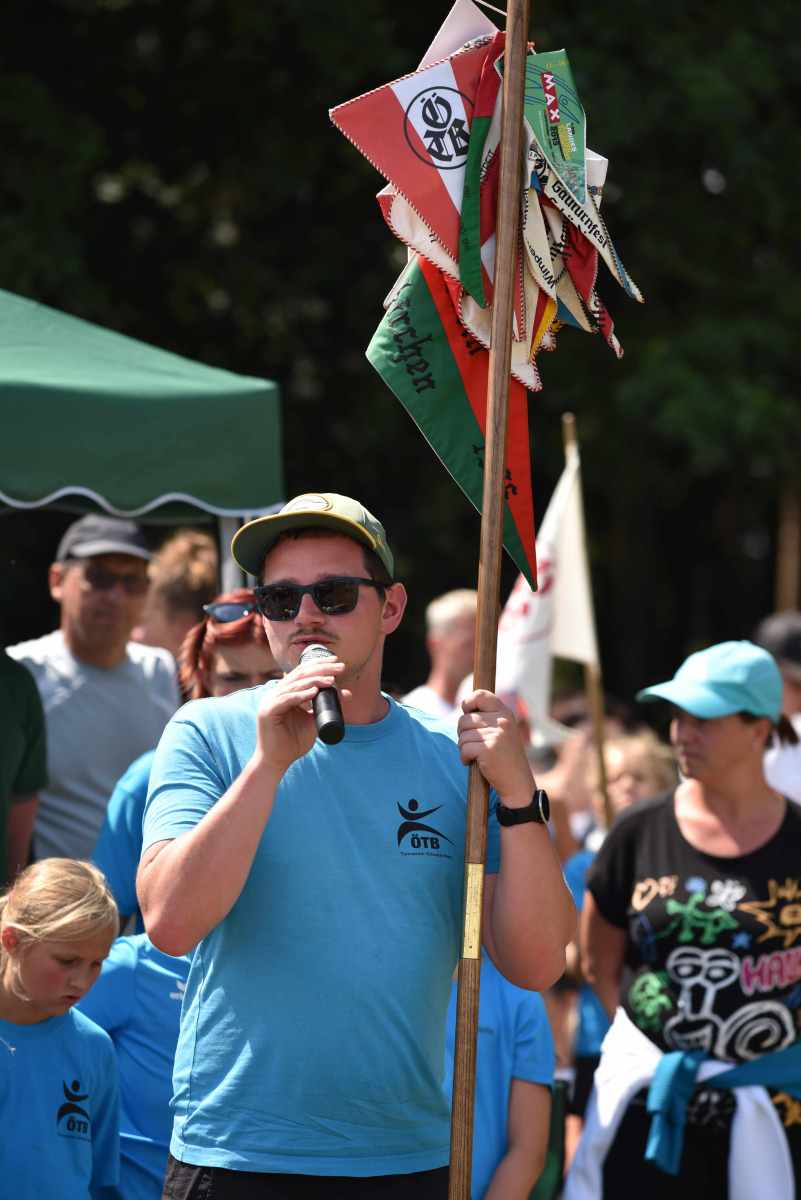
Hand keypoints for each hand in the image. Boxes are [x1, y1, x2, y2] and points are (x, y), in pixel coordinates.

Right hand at [255, 657, 350, 774]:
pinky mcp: (267, 712)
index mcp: (285, 692)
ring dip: (315, 681)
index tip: (338, 662)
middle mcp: (276, 693)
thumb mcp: (314, 720)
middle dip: (321, 669)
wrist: (277, 761)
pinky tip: (314, 691)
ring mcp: (270, 701)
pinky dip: (301, 695)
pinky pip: (286, 699)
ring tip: (331, 680)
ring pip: (295, 685)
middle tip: (340, 666)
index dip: (320, 664)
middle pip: (300, 674)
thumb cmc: (292, 743)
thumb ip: (327, 706)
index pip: (303, 672)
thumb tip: (347, 693)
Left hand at [458, 690, 532, 804]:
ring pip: (462, 735)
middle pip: (465, 719)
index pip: (481, 695)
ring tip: (476, 755)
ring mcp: (496, 735)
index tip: (467, 711)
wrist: (517, 783)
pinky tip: (474, 763)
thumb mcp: (503, 732)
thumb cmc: (506, 758)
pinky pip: (463, 748)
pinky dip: (464, 758)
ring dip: (464, 747)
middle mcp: (502, 722)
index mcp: (506, 714)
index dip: (469, 702)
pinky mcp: (487, 749)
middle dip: (463, 733)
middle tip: (474, 745)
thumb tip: (464, 707)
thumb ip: (488, 718)